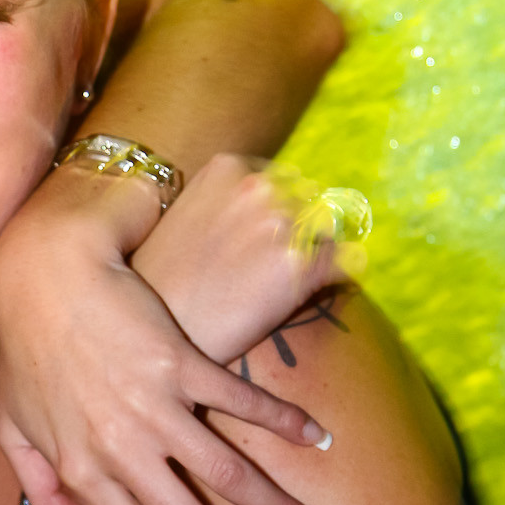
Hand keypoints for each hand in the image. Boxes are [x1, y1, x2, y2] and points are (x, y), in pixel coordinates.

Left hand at [0, 166, 342, 504]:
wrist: (43, 273)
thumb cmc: (26, 351)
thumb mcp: (17, 431)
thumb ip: (45, 494)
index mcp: (83, 473)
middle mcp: (119, 449)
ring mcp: (151, 405)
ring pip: (229, 477)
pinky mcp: (178, 359)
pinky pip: (240, 403)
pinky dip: (283, 424)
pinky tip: (317, 439)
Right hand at [134, 153, 357, 365]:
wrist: (155, 337)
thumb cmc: (158, 285)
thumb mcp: (180, 220)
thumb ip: (221, 201)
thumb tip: (261, 207)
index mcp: (226, 168)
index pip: (281, 178)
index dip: (275, 210)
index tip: (262, 239)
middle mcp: (258, 187)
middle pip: (308, 199)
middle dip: (298, 228)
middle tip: (271, 266)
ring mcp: (281, 225)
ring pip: (329, 229)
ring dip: (317, 252)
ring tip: (287, 283)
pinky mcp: (302, 268)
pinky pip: (349, 262)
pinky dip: (342, 274)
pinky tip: (322, 290)